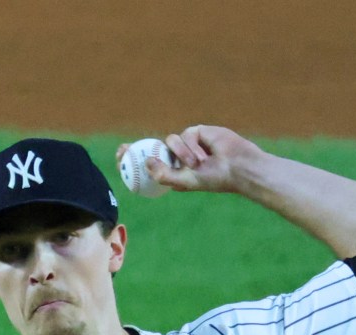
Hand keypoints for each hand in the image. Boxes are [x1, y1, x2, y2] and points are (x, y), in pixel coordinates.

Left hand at [117, 126, 261, 194]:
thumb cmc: (213, 179)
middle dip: (136, 149)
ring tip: (198, 164)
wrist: (235, 167)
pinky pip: (184, 135)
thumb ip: (164, 174)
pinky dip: (192, 146)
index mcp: (172, 172)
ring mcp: (185, 144)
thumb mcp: (185, 181)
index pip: (149, 166)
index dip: (134, 161)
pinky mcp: (195, 132)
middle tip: (123, 149)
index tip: (120, 157)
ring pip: (170, 141)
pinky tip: (205, 154)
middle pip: (151, 149)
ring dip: (182, 154)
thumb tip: (147, 162)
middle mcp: (176, 158)